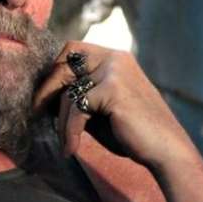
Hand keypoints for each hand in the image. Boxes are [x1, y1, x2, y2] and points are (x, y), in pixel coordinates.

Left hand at [32, 42, 192, 168]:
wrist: (165, 151)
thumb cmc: (133, 134)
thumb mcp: (101, 110)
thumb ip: (80, 97)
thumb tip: (44, 97)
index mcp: (115, 58)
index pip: (72, 50)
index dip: (54, 72)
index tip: (44, 99)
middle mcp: (115, 58)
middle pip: (64, 64)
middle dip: (47, 91)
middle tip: (36, 114)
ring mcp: (114, 71)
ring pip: (68, 92)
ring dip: (61, 122)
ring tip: (66, 144)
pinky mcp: (112, 89)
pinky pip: (76, 110)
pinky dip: (70, 132)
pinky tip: (71, 149)